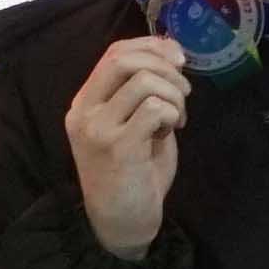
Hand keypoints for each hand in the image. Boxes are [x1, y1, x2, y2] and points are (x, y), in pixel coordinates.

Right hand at [67, 34, 192, 264]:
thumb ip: (141, 93)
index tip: (178, 57)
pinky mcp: (118, 147)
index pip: (114, 52)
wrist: (121, 223)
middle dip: (165, 66)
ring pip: (144, 82)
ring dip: (174, 95)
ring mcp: (98, 129)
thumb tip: (170, 56)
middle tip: (184, 91)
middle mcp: (84, 111)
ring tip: (177, 118)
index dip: (151, 45)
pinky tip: (171, 131)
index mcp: (85, 102)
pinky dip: (171, 114)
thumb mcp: (130, 125)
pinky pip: (153, 109)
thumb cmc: (132, 174)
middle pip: (124, 60)